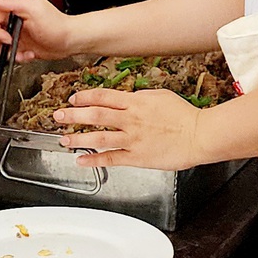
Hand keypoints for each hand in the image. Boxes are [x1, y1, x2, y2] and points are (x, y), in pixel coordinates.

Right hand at [0, 0, 83, 58]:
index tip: (7, 37)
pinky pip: (5, 54)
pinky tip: (27, 54)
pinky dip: (14, 58)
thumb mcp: (35, 9)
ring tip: (21, 51)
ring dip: (5, 52)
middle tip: (4, 44)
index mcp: (10, 9)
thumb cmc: (57, 24)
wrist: (69, 41)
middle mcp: (8, 20)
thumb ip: (12, 2)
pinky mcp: (16, 46)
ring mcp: (11, 33)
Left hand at [53, 88, 208, 169]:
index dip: (85, 97)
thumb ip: (140, 98)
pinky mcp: (137, 156)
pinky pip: (111, 158)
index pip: (103, 97)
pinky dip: (94, 159)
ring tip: (64, 140)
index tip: (74, 99)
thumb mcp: (160, 97)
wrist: (199, 135)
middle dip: (73, 115)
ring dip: (78, 138)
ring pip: (98, 137)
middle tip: (58, 116)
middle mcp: (131, 119)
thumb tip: (127, 98)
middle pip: (95, 114)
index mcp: (136, 102)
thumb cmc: (185, 116)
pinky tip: (82, 160)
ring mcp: (132, 139)